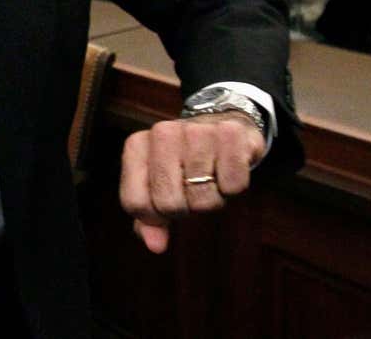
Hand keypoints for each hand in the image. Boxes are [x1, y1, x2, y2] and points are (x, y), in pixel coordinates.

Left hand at [119, 113, 264, 253]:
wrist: (218, 125)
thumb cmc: (183, 163)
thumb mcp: (157, 186)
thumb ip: (149, 218)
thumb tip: (155, 245)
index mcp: (137, 146)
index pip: (136, 204)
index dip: (155, 217)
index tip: (167, 205)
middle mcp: (163, 133)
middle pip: (169, 204)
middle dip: (186, 208)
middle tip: (193, 191)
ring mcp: (196, 130)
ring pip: (204, 198)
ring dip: (212, 198)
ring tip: (211, 178)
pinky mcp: (230, 133)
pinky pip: (234, 185)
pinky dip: (233, 187)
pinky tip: (227, 168)